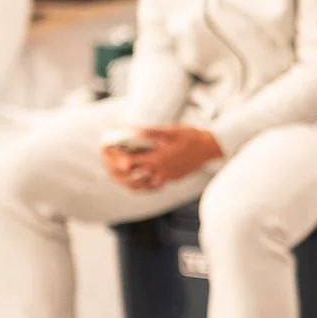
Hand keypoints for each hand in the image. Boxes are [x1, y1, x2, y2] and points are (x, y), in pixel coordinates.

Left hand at [102, 125, 222, 191]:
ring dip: (122, 179)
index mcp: (158, 159)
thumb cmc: (190, 136)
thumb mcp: (169, 130)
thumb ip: (149, 132)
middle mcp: (159, 172)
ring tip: (113, 169)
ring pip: (137, 186)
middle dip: (113, 168)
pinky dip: (137, 185)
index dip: (114, 156)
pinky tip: (132, 178)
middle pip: (128, 176)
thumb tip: (129, 129)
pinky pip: (149, 188)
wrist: (209, 148)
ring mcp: (164, 178)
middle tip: (106, 158)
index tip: (106, 148)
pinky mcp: (169, 180)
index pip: (128, 162)